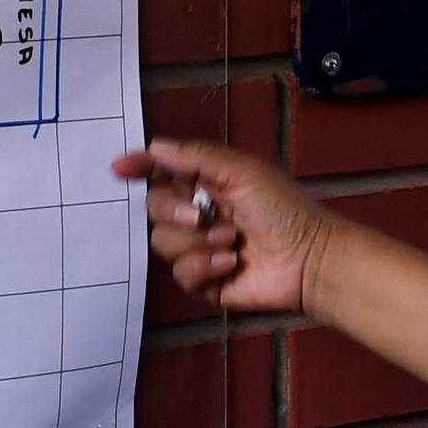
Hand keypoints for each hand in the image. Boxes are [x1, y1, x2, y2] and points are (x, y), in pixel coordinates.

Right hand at [114, 138, 340, 318]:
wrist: (308, 259)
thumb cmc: (281, 209)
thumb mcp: (242, 172)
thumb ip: (196, 157)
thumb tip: (154, 146)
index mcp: (207, 182)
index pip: (162, 171)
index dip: (140, 167)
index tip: (119, 169)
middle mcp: (197, 213)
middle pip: (154, 208)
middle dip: (174, 211)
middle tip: (202, 216)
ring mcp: (199, 248)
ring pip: (163, 243)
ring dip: (197, 242)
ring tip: (232, 243)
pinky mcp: (204, 280)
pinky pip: (181, 274)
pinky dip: (205, 267)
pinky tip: (231, 265)